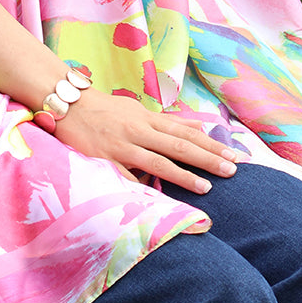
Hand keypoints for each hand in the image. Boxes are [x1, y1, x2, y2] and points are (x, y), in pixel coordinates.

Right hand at [52, 87, 240, 194]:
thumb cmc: (104, 109)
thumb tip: (198, 126)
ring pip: (159, 160)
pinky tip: (160, 198)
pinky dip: (144, 185)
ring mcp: (123, 145)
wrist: (67, 104)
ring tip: (208, 186)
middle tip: (233, 169)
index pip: (185, 132)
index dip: (211, 144)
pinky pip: (128, 175)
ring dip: (184, 173)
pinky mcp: (105, 159)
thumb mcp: (138, 110)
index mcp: (147, 119)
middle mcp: (139, 130)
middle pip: (179, 144)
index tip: (234, 154)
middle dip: (208, 157)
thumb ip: (168, 121)